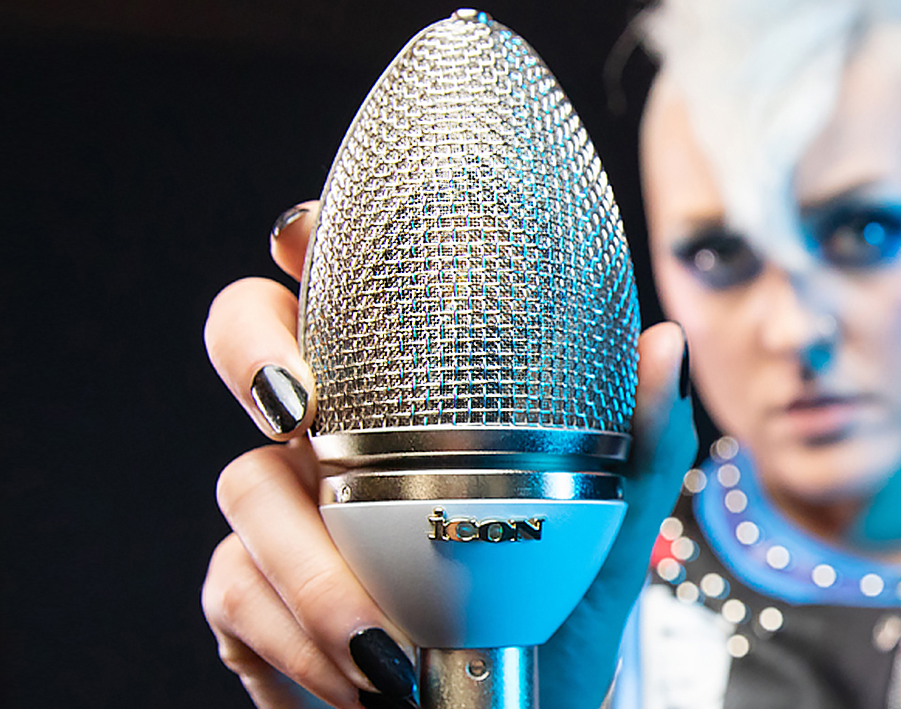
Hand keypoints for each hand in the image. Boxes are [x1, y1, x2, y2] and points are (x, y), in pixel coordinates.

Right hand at [201, 201, 698, 708]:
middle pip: (244, 333)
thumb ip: (639, 449)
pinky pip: (237, 587)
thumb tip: (663, 346)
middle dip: (253, 351)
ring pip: (243, 482)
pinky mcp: (247, 592)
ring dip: (313, 567)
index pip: (345, 288)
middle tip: (299, 407)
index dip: (311, 242)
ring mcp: (282, 509)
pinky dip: (303, 636)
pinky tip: (366, 676)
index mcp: (407, 401)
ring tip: (384, 643)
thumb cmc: (543, 624)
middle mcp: (331, 436)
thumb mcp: (605, 543)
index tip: (312, 235)